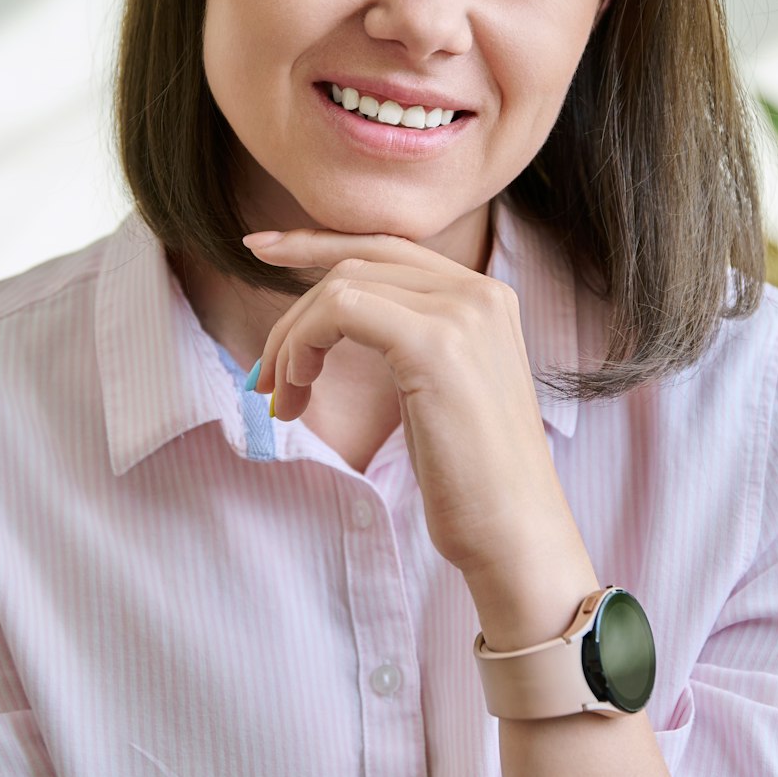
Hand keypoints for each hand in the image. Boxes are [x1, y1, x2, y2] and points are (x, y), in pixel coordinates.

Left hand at [243, 227, 586, 583]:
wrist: (515, 533)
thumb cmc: (472, 480)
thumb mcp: (439, 389)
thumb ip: (407, 339)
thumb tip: (330, 320)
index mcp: (486, 297)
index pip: (388, 247)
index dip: (317, 243)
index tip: (262, 251)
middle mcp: (479, 292)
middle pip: (358, 262)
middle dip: (294, 310)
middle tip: (263, 373)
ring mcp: (462, 312)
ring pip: (341, 286)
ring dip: (292, 340)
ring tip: (283, 397)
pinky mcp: (435, 343)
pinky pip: (340, 310)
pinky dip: (302, 345)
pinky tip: (298, 393)